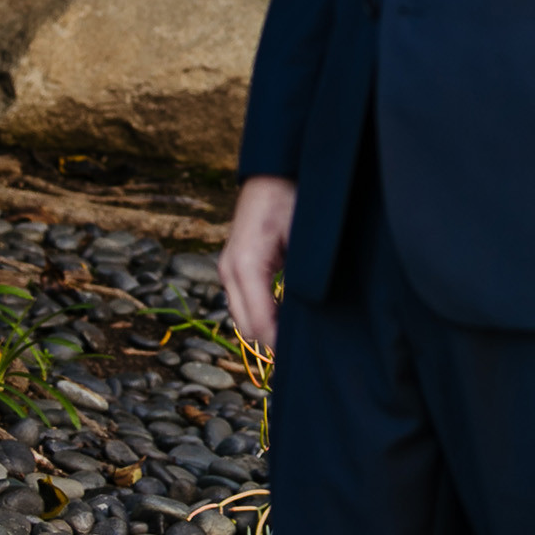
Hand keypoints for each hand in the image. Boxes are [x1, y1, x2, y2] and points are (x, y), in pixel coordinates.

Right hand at [219, 176, 296, 351]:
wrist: (275, 172)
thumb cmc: (293, 199)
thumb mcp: (302, 240)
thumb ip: (299, 279)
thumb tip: (306, 315)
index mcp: (245, 266)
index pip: (258, 322)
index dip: (279, 344)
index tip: (300, 362)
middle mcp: (230, 270)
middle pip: (247, 326)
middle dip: (272, 343)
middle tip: (303, 360)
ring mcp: (228, 268)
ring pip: (243, 316)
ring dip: (266, 330)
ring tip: (297, 346)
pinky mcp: (235, 265)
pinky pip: (245, 301)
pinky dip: (262, 314)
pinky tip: (286, 321)